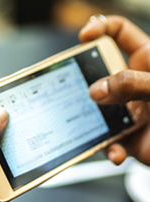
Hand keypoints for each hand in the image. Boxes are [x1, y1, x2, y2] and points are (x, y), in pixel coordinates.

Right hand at [79, 15, 149, 164]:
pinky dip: (110, 150)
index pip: (119, 34)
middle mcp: (132, 85)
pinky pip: (108, 142)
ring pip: (96, 112)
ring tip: (97, 127)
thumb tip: (98, 89)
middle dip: (84, 82)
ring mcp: (127, 111)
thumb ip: (133, 84)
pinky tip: (116, 153)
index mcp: (146, 61)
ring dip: (93, 122)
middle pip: (98, 75)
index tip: (83, 37)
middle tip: (77, 89)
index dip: (100, 29)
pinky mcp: (126, 136)